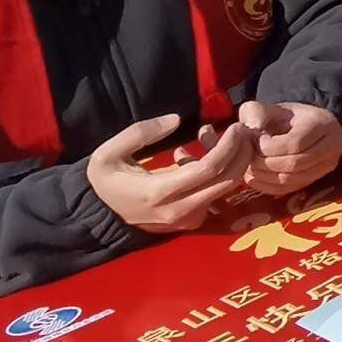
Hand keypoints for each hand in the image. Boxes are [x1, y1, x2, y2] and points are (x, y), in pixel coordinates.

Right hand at [83, 113, 250, 233]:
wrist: (99, 215)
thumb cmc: (104, 181)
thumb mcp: (110, 153)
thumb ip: (142, 133)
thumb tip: (175, 120)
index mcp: (160, 192)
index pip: (209, 169)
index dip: (228, 146)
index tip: (236, 127)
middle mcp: (181, 209)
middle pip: (228, 181)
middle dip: (242, 153)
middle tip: (242, 130)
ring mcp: (188, 218)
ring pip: (225, 188)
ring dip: (231, 162)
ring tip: (219, 136)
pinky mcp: (192, 221)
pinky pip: (215, 195)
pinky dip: (218, 174)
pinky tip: (200, 156)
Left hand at [235, 98, 341, 199]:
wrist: (304, 126)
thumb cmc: (287, 116)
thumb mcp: (271, 107)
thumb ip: (257, 112)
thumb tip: (252, 127)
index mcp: (322, 123)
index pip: (295, 143)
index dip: (269, 147)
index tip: (255, 140)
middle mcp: (332, 146)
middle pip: (295, 164)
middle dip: (266, 163)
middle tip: (249, 157)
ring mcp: (327, 165)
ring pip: (293, 179)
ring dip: (265, 175)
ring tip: (250, 166)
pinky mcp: (317, 179)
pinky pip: (291, 189)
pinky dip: (269, 186)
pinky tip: (254, 178)